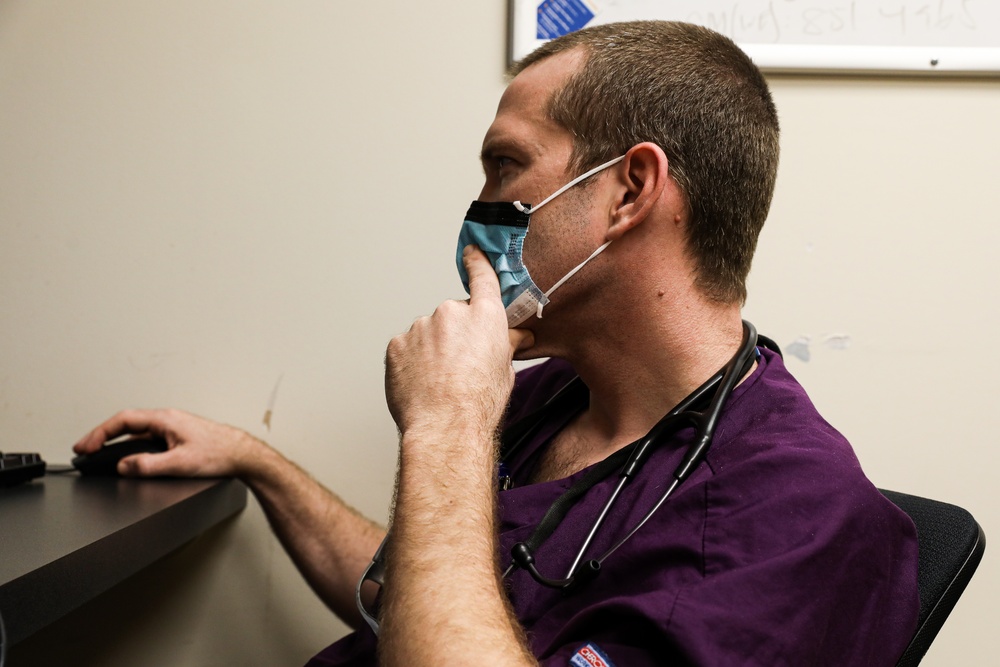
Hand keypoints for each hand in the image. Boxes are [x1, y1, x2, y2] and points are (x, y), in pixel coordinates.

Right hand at [73, 408, 265, 478]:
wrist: (243, 455)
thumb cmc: (220, 454)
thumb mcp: (180, 464)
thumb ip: (148, 465)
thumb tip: (124, 466)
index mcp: (165, 419)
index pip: (123, 420)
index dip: (99, 433)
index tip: (85, 447)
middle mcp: (167, 419)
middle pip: (126, 424)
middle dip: (102, 436)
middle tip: (83, 450)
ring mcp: (172, 427)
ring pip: (137, 431)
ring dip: (116, 441)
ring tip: (98, 453)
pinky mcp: (177, 436)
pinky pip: (147, 438)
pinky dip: (131, 445)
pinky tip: (127, 456)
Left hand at [384, 245, 532, 442]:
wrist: (445, 426)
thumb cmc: (479, 403)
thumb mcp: (506, 371)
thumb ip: (508, 345)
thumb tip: (519, 336)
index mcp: (484, 316)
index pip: (482, 277)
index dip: (477, 262)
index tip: (472, 252)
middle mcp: (451, 312)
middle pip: (452, 315)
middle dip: (455, 334)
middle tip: (460, 365)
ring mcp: (421, 327)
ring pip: (427, 334)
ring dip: (432, 349)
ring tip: (439, 381)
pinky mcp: (397, 344)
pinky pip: (406, 348)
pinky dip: (412, 361)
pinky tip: (421, 383)